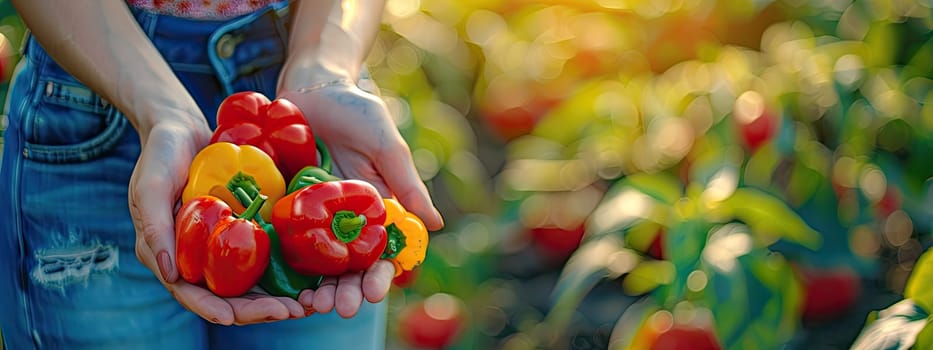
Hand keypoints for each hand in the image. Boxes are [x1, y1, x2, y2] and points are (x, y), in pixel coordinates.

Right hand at [128, 119, 310, 324]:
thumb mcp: (150, 186)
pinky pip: (264, 256)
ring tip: (306, 305)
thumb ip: (155, 227)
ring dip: (277, 299)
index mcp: (169, 255)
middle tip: (291, 311)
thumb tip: (171, 274)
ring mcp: (221, 245)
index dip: (213, 308)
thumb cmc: (160, 154)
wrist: (183, 128)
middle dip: (257, 310)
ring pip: (250, 284)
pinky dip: (286, 272)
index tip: (234, 317)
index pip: (192, 293)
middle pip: (228, 296)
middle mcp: (197, 257)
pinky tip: (310, 277)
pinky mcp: (243, 231)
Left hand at [279, 80, 443, 316]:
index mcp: (376, 209)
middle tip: (342, 308)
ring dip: (319, 288)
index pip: (382, 252)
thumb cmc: (355, 110)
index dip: (382, 275)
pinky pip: (283, 239)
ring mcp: (312, 215)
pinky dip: (285, 264)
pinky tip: (284, 284)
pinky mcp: (283, 205)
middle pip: (349, 266)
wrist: (310, 86)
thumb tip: (436, 225)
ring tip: (315, 305)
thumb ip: (406, 184)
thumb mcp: (385, 144)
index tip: (377, 291)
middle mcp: (345, 219)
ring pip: (317, 262)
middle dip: (349, 290)